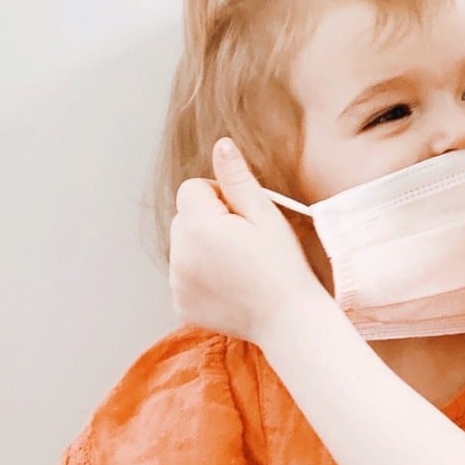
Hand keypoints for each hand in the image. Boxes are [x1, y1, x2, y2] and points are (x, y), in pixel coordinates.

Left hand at [169, 138, 319, 346]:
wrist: (288, 320)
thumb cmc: (283, 265)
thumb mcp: (265, 215)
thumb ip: (238, 179)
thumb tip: (221, 145)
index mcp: (198, 227)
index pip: (192, 188)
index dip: (220, 195)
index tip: (244, 216)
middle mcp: (179, 255)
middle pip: (184, 216)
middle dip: (209, 220)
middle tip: (245, 240)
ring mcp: (176, 283)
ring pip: (183, 245)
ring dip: (204, 246)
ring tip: (239, 263)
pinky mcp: (180, 304)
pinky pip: (184, 273)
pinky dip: (201, 273)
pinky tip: (230, 283)